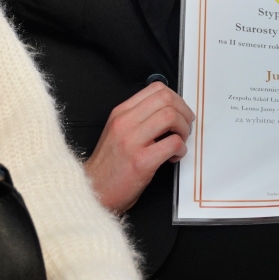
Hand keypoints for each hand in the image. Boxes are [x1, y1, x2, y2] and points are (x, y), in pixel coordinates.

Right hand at [83, 82, 193, 213]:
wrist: (93, 190)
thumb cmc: (109, 165)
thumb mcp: (117, 131)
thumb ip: (138, 118)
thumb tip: (167, 110)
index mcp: (120, 113)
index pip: (156, 89)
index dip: (176, 98)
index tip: (180, 111)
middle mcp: (125, 123)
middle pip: (166, 99)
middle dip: (184, 112)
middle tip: (185, 126)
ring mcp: (132, 141)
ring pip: (171, 117)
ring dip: (183, 129)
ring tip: (179, 141)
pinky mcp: (141, 162)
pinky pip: (172, 144)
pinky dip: (181, 149)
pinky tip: (174, 156)